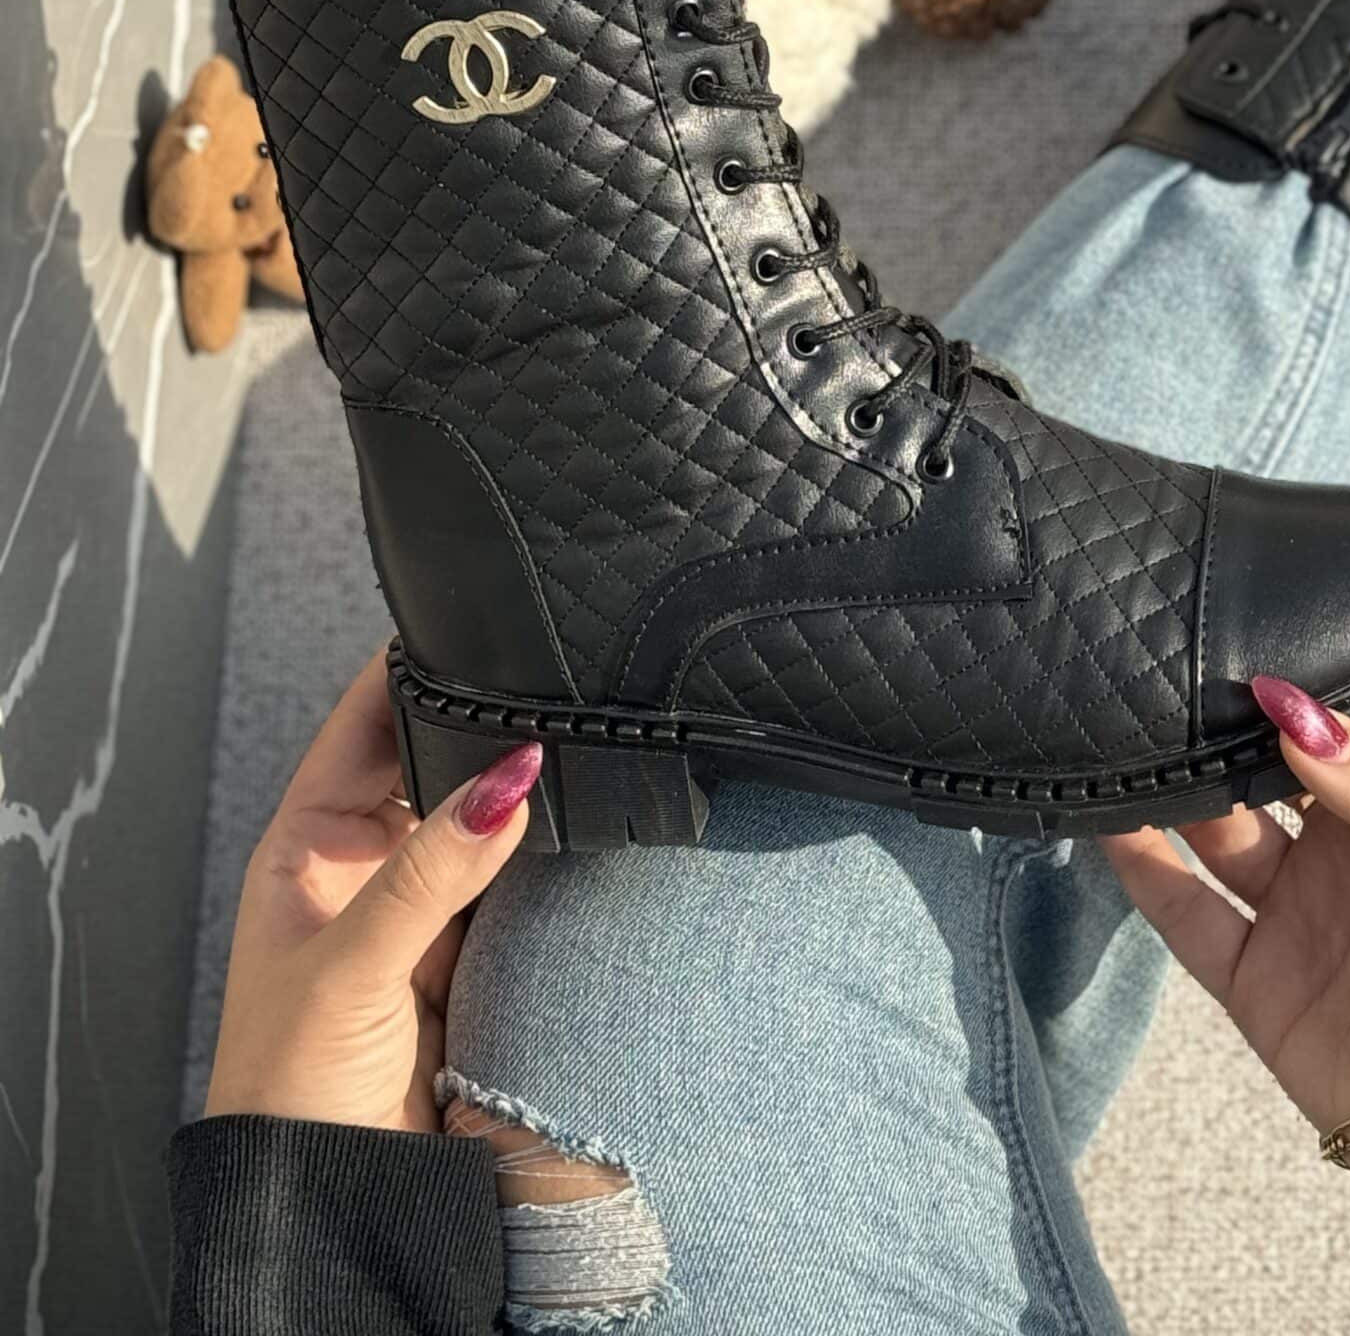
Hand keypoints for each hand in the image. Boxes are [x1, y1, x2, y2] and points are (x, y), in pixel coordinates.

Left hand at [204, 651, 542, 1133]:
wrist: (323, 1204)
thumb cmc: (288, 1088)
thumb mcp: (353, 962)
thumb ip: (432, 870)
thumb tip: (506, 781)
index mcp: (306, 846)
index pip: (363, 724)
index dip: (407, 670)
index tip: (467, 623)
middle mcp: (363, 866)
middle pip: (431, 766)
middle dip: (481, 732)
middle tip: (543, 694)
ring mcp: (418, 911)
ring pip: (479, 824)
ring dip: (518, 803)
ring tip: (572, 758)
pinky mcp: (468, 957)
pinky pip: (516, 888)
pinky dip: (547, 866)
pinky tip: (582, 839)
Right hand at [1104, 684, 1349, 1271]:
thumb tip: (1292, 708)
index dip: (1313, 667)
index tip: (1253, 613)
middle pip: (1273, 761)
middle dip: (1228, 718)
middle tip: (1169, 664)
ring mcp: (1299, 911)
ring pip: (1221, 825)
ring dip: (1179, 782)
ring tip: (1127, 726)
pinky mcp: (1257, 978)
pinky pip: (1187, 910)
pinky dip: (1143, 866)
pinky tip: (1106, 818)